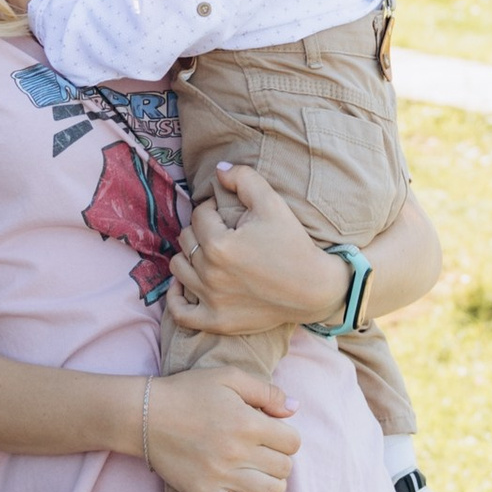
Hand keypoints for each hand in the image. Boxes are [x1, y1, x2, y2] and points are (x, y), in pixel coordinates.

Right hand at [141, 368, 300, 491]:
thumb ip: (266, 392)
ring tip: (263, 475)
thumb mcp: (229, 377)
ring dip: (274, 484)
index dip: (288, 438)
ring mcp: (221, 476)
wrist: (144, 414)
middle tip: (266, 454)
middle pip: (284, 468)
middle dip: (281, 460)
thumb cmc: (187, 392)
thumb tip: (295, 408)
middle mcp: (238, 452)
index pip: (292, 442)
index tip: (274, 435)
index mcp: (248, 423)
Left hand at [167, 159, 347, 339]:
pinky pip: (180, 313)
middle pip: (186, 239)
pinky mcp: (216, 321)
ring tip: (207, 252)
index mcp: (219, 245)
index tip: (231, 212)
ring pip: (178, 269)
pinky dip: (176, 298)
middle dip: (201, 229)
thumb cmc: (294, 245)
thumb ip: (244, 179)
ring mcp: (211, 301)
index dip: (213, 207)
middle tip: (223, 231)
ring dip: (189, 256)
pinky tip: (184, 284)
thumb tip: (219, 170)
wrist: (314, 289)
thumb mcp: (273, 204)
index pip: (200, 214)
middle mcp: (210, 274)